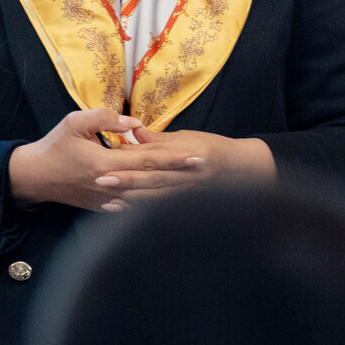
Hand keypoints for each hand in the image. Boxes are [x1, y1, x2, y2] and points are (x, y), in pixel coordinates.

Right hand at [8, 109, 201, 211]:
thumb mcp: (75, 123)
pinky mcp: (102, 208)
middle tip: (204, 169)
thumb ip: (106, 119)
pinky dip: (150, 206)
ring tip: (193, 186)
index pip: (147, 160)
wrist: (34, 177)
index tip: (195, 155)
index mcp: (106, 163)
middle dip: (179, 175)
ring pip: (144, 198)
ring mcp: (107, 200)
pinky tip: (166, 203)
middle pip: (152, 181)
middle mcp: (111, 186)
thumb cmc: (54, 146)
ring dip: (169, 192)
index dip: (173, 158)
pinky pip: (131, 208)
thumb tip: (135, 124)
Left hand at [91, 128, 276, 208]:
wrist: (243, 171)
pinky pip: (162, 210)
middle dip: (126, 181)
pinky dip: (143, 212)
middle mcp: (188, 176)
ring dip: (131, 200)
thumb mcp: (190, 139)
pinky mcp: (187, 205)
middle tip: (101, 180)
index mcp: (188, 155)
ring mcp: (188, 193)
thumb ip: (161, 140)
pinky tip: (126, 212)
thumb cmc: (214, 150)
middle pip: (153, 179)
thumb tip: (134, 133)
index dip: (131, 160)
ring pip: (156, 198)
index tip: (108, 159)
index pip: (156, 158)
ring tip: (108, 201)